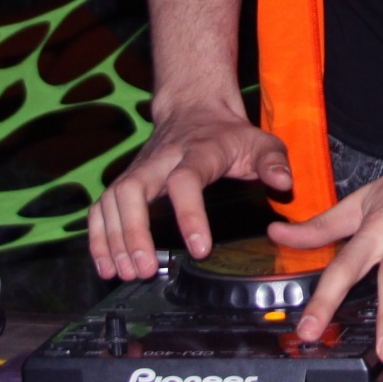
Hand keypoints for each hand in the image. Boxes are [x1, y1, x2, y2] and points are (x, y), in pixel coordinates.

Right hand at [88, 108, 291, 280]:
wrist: (193, 108)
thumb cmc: (227, 133)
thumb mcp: (259, 141)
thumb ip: (273, 162)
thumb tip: (283, 184)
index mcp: (196, 153)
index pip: (186, 181)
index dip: (190, 215)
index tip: (200, 249)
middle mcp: (159, 160)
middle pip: (133, 189)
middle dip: (134, 232)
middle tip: (145, 269)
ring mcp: (138, 169)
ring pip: (111, 199)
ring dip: (113, 239)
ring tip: (124, 273)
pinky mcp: (124, 181)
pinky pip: (101, 207)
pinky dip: (98, 236)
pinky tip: (106, 265)